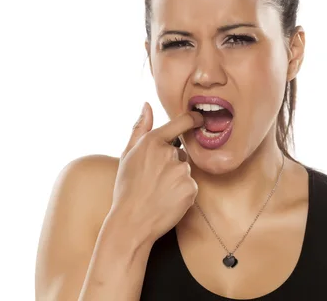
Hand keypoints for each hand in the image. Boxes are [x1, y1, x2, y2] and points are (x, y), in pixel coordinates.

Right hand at [111, 102, 203, 242]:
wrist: (131, 222)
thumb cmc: (126, 188)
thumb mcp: (127, 155)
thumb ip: (140, 128)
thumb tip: (147, 105)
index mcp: (152, 141)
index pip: (181, 122)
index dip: (193, 119)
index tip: (200, 118)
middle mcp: (169, 153)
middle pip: (180, 152)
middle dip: (171, 162)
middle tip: (154, 179)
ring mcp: (181, 171)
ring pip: (185, 170)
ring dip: (176, 178)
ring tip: (159, 191)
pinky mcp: (191, 188)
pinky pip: (190, 186)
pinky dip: (182, 192)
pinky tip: (167, 200)